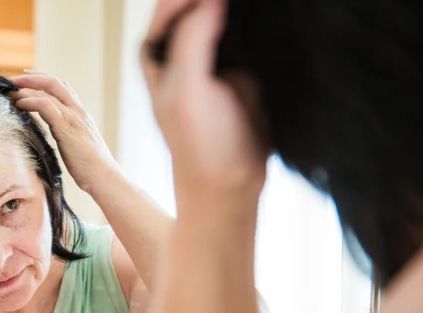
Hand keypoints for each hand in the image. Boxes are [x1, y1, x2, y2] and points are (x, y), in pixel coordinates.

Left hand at [11, 71, 120, 193]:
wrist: (104, 177)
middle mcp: (78, 111)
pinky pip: (45, 105)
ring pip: (48, 90)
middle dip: (31, 77)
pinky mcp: (66, 127)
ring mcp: (73, 117)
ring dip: (26, 88)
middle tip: (13, 79)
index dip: (44, 79)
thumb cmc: (91, 168)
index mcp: (81, 114)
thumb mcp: (78, 146)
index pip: (63, 88)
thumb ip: (67, 135)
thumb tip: (56, 138)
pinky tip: (19, 104)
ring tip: (10, 91)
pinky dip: (30, 101)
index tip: (27, 77)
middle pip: (54, 82)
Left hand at [142, 0, 268, 200]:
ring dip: (234, 11)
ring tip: (249, 4)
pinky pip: (248, 37)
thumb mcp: (187, 90)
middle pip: (194, 9)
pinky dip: (254, 27)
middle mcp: (183, 55)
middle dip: (211, 2)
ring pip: (223, 19)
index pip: (170, 8)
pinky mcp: (243, 72)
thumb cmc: (200, 146)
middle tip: (234, 0)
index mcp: (157, 56)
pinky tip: (264, 21)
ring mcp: (214, 62)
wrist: (233, 184)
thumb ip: (193, 40)